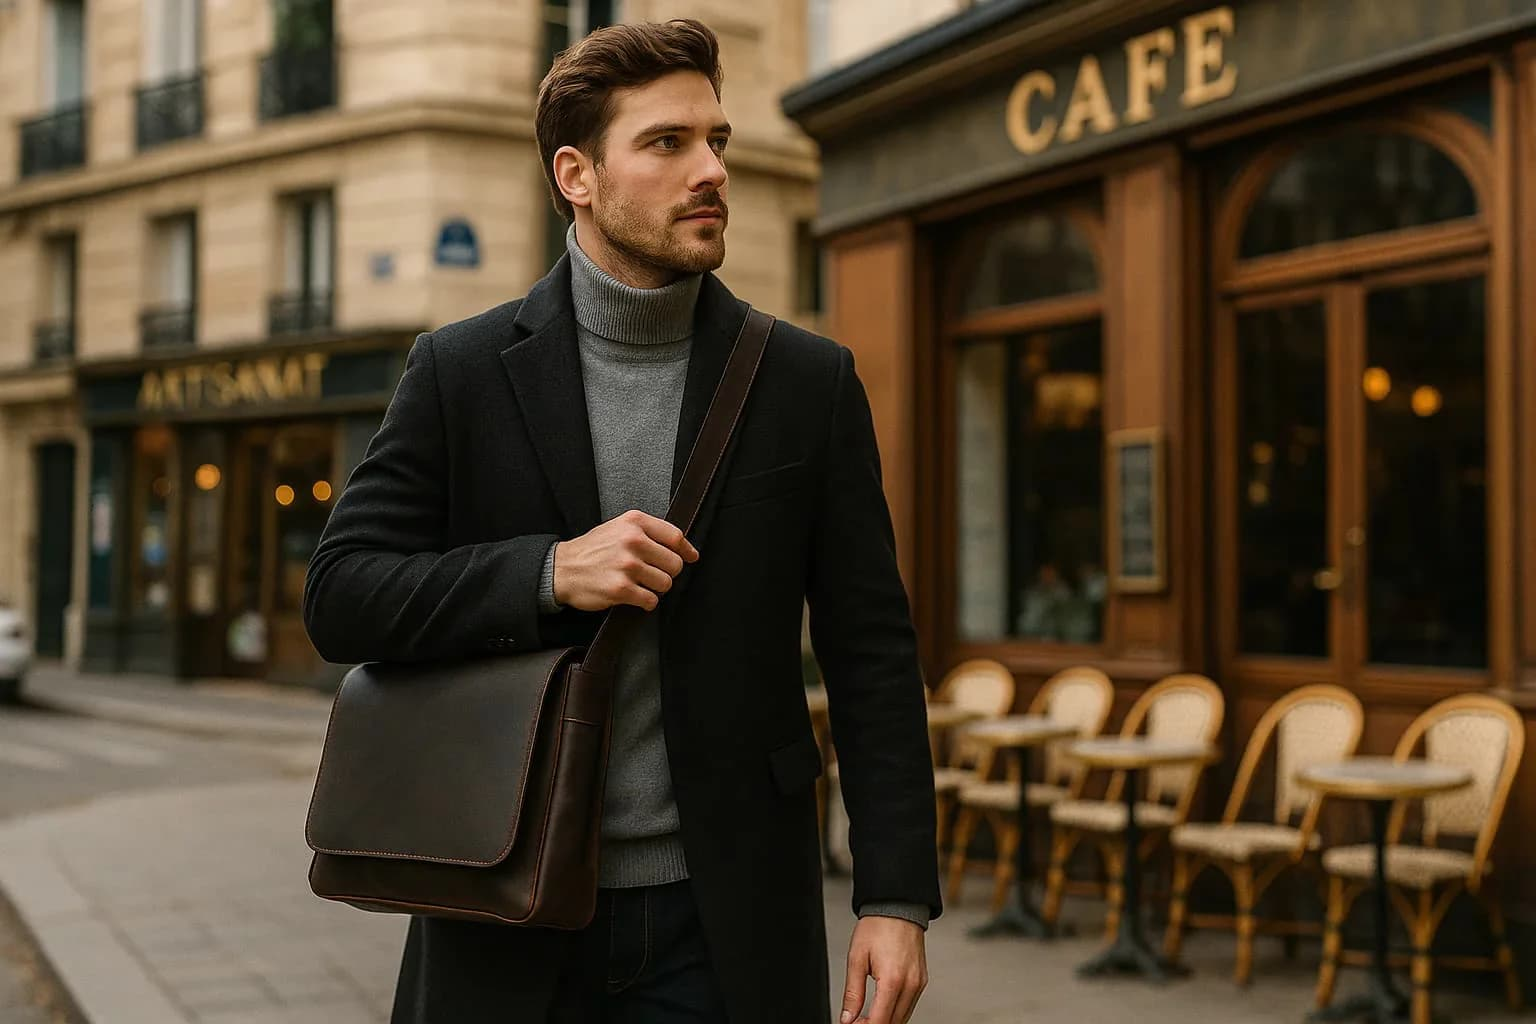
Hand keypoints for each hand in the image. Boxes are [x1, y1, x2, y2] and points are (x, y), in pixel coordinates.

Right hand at [551, 510, 698, 611]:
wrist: (561, 569)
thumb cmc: (593, 549)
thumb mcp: (618, 527)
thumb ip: (648, 532)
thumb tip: (684, 548)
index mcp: (634, 522)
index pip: (675, 537)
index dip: (686, 550)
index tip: (691, 557)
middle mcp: (632, 541)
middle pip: (675, 563)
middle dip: (667, 572)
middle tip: (652, 574)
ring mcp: (626, 565)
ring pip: (665, 584)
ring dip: (656, 588)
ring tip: (640, 584)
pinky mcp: (620, 589)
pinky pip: (651, 600)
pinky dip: (646, 602)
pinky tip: (634, 596)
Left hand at [841, 917, 926, 1023]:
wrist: (897, 907)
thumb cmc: (877, 927)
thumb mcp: (856, 959)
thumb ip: (853, 993)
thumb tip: (847, 1018)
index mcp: (893, 980)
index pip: (880, 1020)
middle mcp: (910, 984)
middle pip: (893, 1023)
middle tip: (856, 1022)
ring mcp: (919, 983)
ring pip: (903, 1017)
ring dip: (885, 1020)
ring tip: (865, 1017)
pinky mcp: (921, 980)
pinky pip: (910, 1005)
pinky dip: (896, 1012)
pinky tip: (882, 1008)